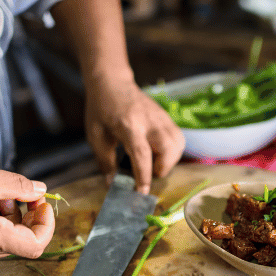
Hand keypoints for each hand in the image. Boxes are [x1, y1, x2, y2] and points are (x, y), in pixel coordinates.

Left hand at [84, 74, 184, 193]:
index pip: (141, 153)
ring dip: (170, 160)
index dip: (143, 176)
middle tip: (149, 171)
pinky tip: (159, 153)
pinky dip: (173, 151)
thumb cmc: (101, 110)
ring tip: (155, 162)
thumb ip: (105, 161)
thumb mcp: (96, 136)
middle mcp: (149, 121)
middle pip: (168, 148)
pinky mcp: (167, 118)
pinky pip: (179, 139)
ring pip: (178, 144)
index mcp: (128, 125)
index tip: (141, 192)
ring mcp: (162, 118)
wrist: (112, 83)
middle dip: (162, 167)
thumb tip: (113, 184)